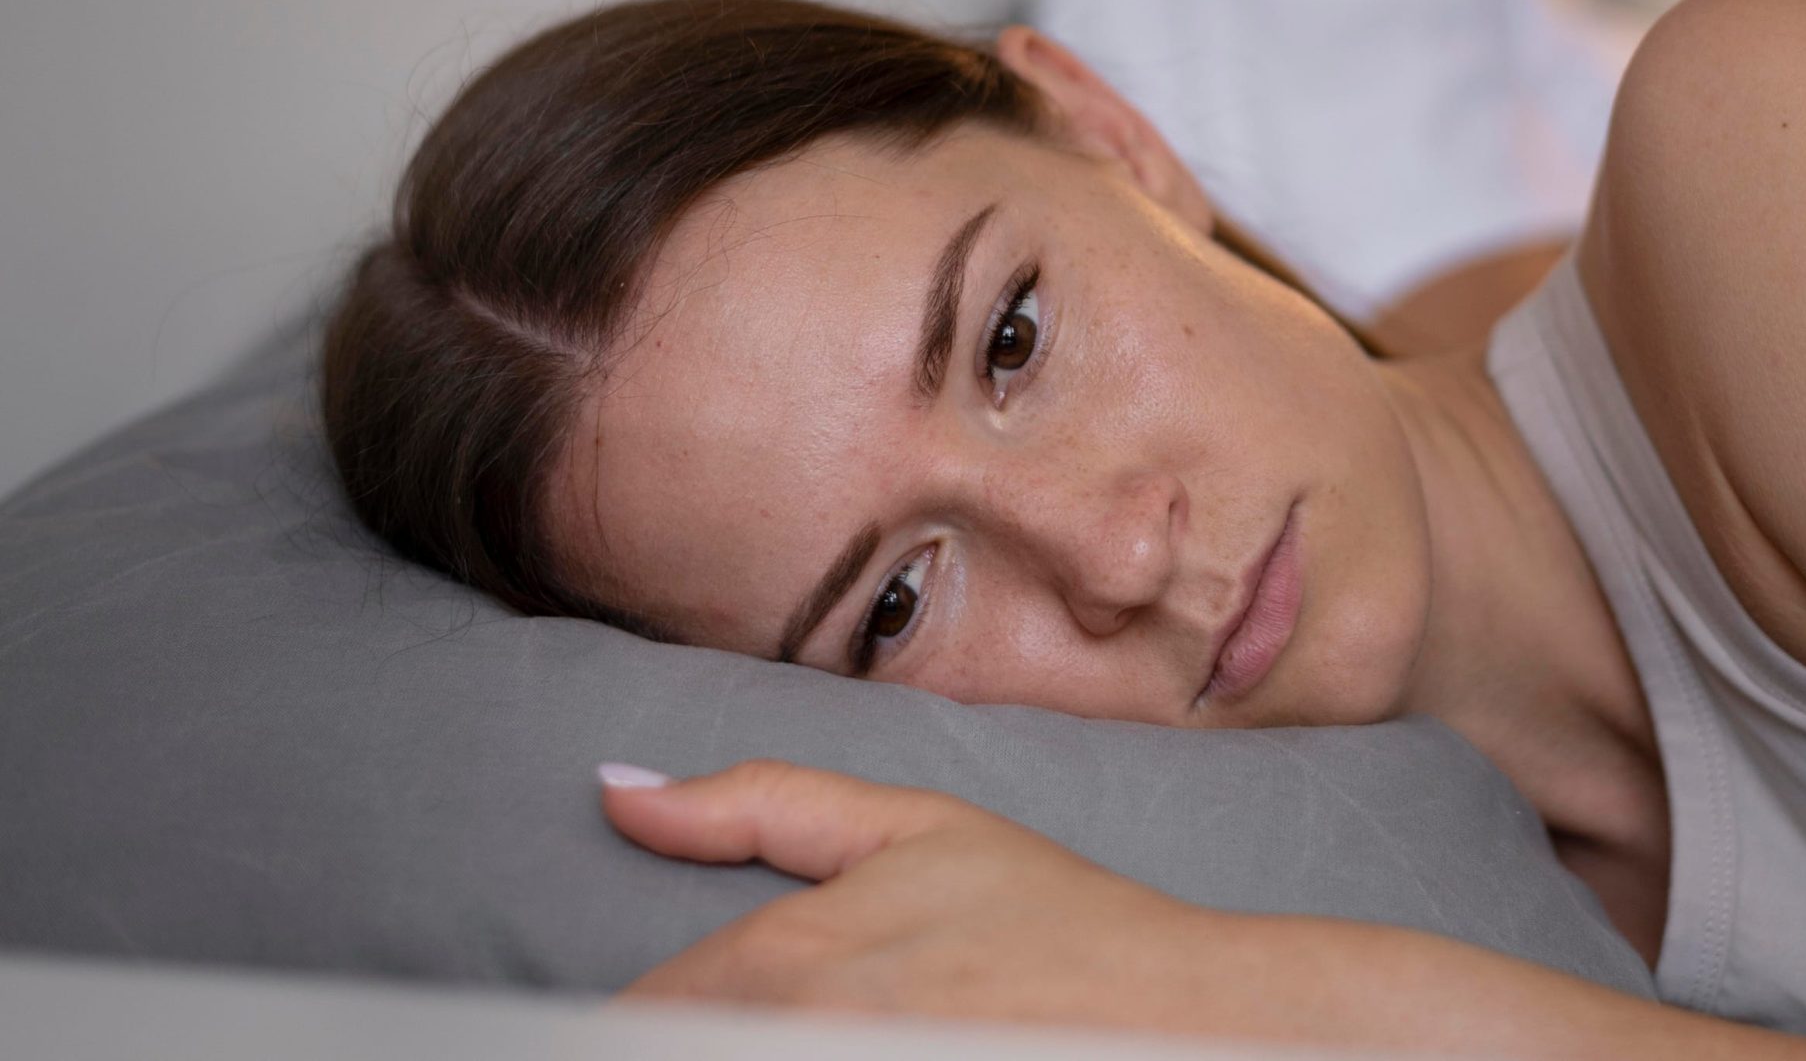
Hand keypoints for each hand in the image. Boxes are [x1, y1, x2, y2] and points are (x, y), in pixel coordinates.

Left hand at [596, 760, 1242, 1031]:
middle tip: (782, 1005)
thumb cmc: (1050, 921)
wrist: (1173, 1014)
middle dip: (685, 1032)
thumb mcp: (914, 829)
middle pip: (670, 1044)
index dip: (637, 1017)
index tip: (681, 1009)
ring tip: (833, 1022)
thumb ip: (759, 805)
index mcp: (786, 964)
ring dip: (730, 1047)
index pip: (638, 1016)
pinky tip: (857, 1048)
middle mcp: (802, 1034)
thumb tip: (615, 788)